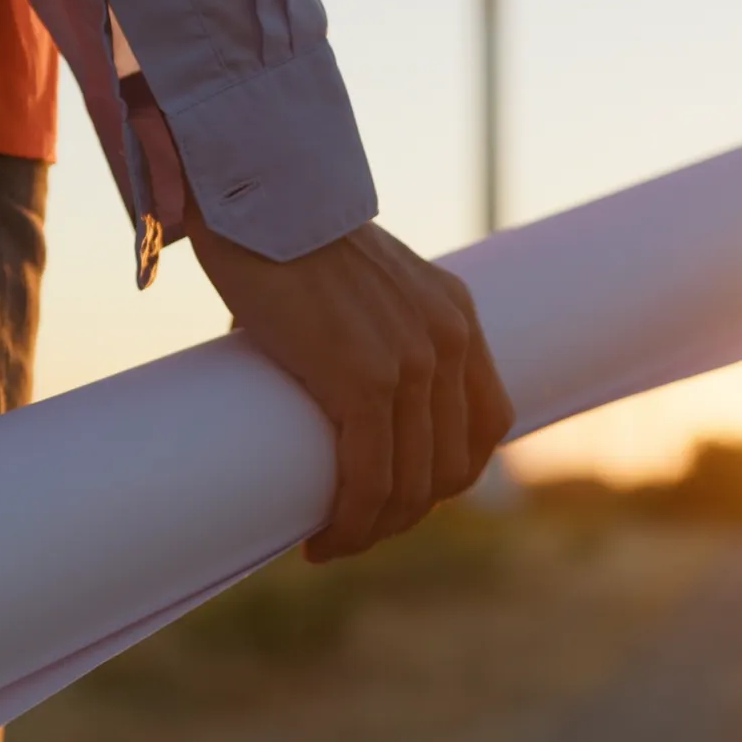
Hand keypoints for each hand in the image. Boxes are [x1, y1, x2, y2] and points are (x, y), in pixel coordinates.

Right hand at [188, 215, 513, 562]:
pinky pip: (371, 478)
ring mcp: (412, 361)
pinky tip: (323, 541)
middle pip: (451, 466)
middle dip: (406, 513)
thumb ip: (362, 328)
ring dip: (374, 530)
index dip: (446, 475)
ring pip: (412, 483)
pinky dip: (351, 522)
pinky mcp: (365, 379)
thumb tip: (319, 378)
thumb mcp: (356, 286)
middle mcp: (448, 339)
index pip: (485, 425)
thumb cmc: (284, 241)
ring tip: (333, 543)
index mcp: (455, 316)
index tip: (397, 496)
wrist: (257, 198)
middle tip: (353, 529)